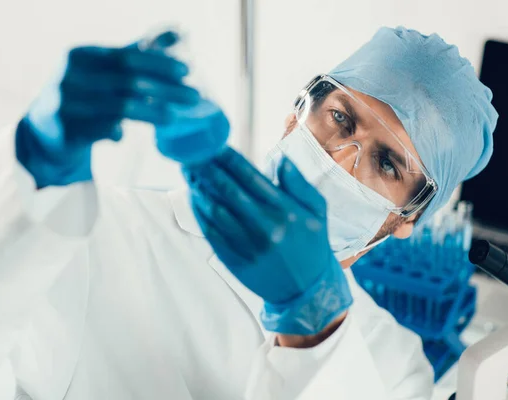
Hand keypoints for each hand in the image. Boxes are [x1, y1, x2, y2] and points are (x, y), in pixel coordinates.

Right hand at [16, 30, 199, 188]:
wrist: (44, 130)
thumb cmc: (82, 93)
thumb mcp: (103, 68)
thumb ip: (138, 51)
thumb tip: (177, 34)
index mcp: (79, 55)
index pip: (127, 57)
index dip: (159, 63)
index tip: (187, 71)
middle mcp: (70, 77)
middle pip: (129, 82)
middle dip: (166, 89)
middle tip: (194, 96)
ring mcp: (67, 104)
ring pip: (120, 108)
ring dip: (152, 112)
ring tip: (174, 117)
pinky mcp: (67, 130)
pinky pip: (104, 131)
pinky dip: (117, 132)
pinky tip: (123, 134)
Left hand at [184, 148, 352, 334]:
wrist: (307, 290)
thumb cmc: (312, 246)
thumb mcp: (318, 212)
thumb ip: (299, 184)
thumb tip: (280, 160)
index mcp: (285, 211)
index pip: (249, 176)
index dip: (228, 158)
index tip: (215, 144)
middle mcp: (264, 227)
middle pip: (227, 190)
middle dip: (208, 168)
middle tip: (193, 152)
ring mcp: (247, 245)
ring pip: (215, 210)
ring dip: (199, 188)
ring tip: (190, 171)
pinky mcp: (234, 259)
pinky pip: (211, 232)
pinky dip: (200, 212)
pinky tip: (195, 198)